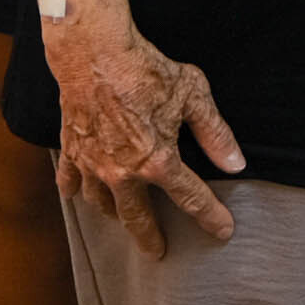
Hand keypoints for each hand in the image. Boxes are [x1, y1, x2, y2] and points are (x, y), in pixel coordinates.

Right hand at [46, 13, 243, 258]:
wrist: (94, 53)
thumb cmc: (145, 69)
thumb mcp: (193, 95)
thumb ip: (215, 133)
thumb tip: (236, 163)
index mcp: (157, 161)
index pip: (191, 198)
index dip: (210, 216)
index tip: (222, 231)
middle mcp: (123, 172)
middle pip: (137, 217)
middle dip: (149, 238)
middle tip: (156, 252)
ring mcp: (93, 164)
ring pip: (101, 203)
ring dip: (113, 214)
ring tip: (121, 218)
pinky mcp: (71, 148)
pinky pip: (69, 179)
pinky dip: (72, 189)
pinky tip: (75, 193)